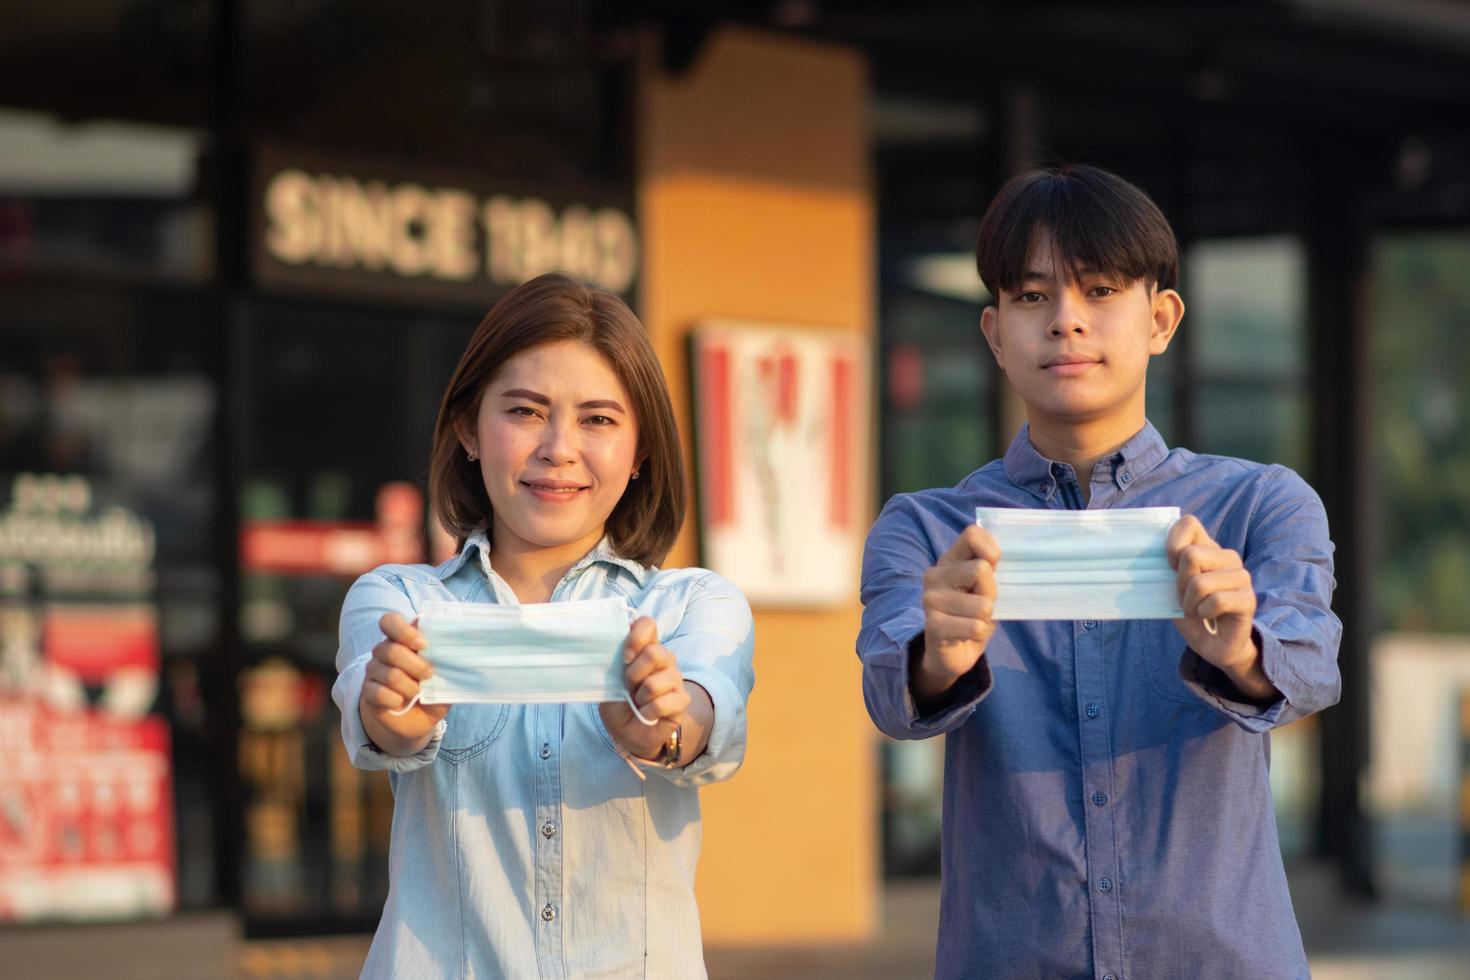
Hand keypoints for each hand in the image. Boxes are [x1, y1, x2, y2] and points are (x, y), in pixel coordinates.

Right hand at [359, 612, 448, 744]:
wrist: (418, 717)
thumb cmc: (433, 688)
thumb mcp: (446, 673)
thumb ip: (447, 659)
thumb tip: (456, 650)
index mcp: (403, 638)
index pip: (390, 621)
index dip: (404, 631)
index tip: (422, 644)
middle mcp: (384, 650)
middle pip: (392, 651)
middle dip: (417, 666)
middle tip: (429, 675)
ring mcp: (374, 670)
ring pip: (390, 675)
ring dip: (410, 687)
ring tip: (418, 693)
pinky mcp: (368, 691)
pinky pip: (379, 693)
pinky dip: (396, 700)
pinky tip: (402, 702)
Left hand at [599, 616, 688, 759]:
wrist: (627, 733)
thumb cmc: (619, 703)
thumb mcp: (608, 681)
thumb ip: (612, 662)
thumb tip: (605, 645)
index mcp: (646, 648)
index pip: (648, 624)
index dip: (636, 637)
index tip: (624, 658)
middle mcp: (664, 659)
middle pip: (654, 653)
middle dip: (633, 675)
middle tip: (628, 687)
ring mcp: (676, 679)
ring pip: (654, 683)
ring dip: (639, 698)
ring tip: (638, 703)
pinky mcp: (682, 700)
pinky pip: (661, 704)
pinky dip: (648, 713)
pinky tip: (647, 715)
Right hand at [915, 525, 1000, 702]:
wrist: (951, 652)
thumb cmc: (971, 614)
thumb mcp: (983, 588)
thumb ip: (989, 569)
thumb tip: (1003, 557)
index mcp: (949, 560)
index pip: (972, 534)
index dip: (991, 549)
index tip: (994, 567)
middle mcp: (935, 575)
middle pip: (981, 570)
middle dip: (991, 592)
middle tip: (982, 605)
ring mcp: (931, 600)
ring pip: (982, 605)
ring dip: (986, 618)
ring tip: (972, 621)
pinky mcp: (933, 625)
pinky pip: (975, 627)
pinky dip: (979, 633)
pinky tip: (966, 635)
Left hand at [1167, 515, 1274, 698]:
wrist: (1216, 644)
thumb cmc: (1192, 612)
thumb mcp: (1172, 588)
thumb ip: (1166, 569)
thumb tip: (1151, 557)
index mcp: (1208, 548)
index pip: (1188, 523)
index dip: (1172, 544)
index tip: (1170, 567)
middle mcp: (1227, 556)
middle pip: (1190, 555)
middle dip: (1179, 583)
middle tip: (1185, 598)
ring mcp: (1241, 576)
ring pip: (1200, 582)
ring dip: (1190, 603)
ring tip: (1197, 609)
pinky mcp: (1249, 599)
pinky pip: (1216, 601)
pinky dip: (1204, 612)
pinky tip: (1209, 616)